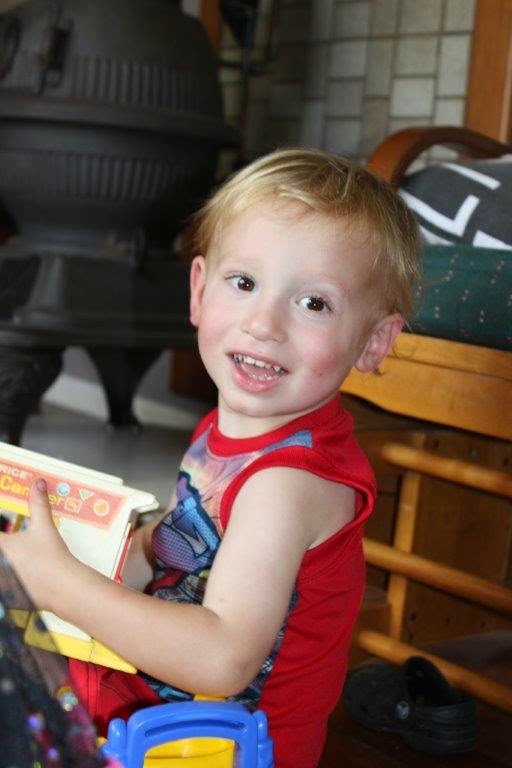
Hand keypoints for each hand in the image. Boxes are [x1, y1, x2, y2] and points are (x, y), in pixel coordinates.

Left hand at [0, 478, 72, 609]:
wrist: (63, 587)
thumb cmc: (52, 557)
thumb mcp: (44, 527)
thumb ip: (38, 503)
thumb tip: (38, 483)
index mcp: (0, 545)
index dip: (0, 527)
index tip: (4, 530)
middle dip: (4, 545)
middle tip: (11, 546)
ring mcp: (2, 580)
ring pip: (0, 567)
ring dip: (5, 563)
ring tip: (13, 559)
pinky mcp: (5, 595)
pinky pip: (4, 584)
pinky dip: (7, 579)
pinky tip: (15, 574)